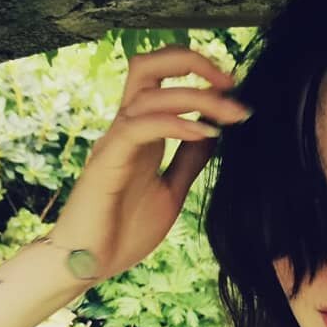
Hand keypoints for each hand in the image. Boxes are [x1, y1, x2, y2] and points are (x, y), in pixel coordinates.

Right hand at [49, 45, 252, 281]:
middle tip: (232, 80)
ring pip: (147, 91)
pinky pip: (139, 127)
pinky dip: (175, 123)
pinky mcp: (106, 162)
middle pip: (147, 64)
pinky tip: (206, 134)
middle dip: (191, 61)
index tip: (237, 89)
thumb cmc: (123, 232)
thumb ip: (188, 160)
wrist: (89, 266)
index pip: (163, 79)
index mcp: (141, 133)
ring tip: (232, 113)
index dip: (199, 73)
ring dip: (195, 95)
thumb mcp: (171, 192)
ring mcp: (113, 142)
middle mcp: (125, 128)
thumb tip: (214, 132)